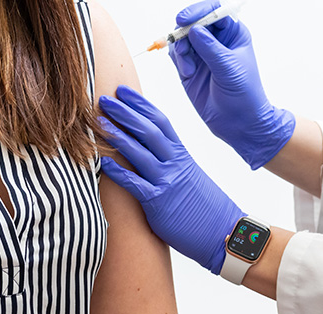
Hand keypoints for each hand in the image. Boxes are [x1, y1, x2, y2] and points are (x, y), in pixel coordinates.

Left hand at [98, 85, 244, 273]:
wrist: (224, 232)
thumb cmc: (203, 205)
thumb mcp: (189, 174)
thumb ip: (170, 160)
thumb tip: (147, 147)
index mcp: (182, 153)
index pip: (160, 120)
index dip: (141, 104)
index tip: (123, 90)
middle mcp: (175, 163)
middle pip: (148, 130)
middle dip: (125, 112)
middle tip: (104, 99)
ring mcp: (168, 182)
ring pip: (139, 153)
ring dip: (117, 136)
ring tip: (98, 122)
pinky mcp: (160, 204)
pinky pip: (135, 184)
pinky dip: (119, 172)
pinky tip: (103, 163)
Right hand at [169, 0, 295, 169]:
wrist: (240, 123)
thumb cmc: (245, 93)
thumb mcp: (230, 68)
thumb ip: (210, 48)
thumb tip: (194, 29)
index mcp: (233, 33)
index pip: (215, 10)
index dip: (199, 10)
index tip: (185, 19)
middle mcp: (216, 39)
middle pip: (194, 20)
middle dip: (184, 28)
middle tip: (178, 40)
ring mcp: (201, 53)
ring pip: (182, 37)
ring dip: (180, 48)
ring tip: (188, 67)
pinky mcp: (189, 67)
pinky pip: (176, 54)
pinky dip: (178, 60)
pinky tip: (188, 73)